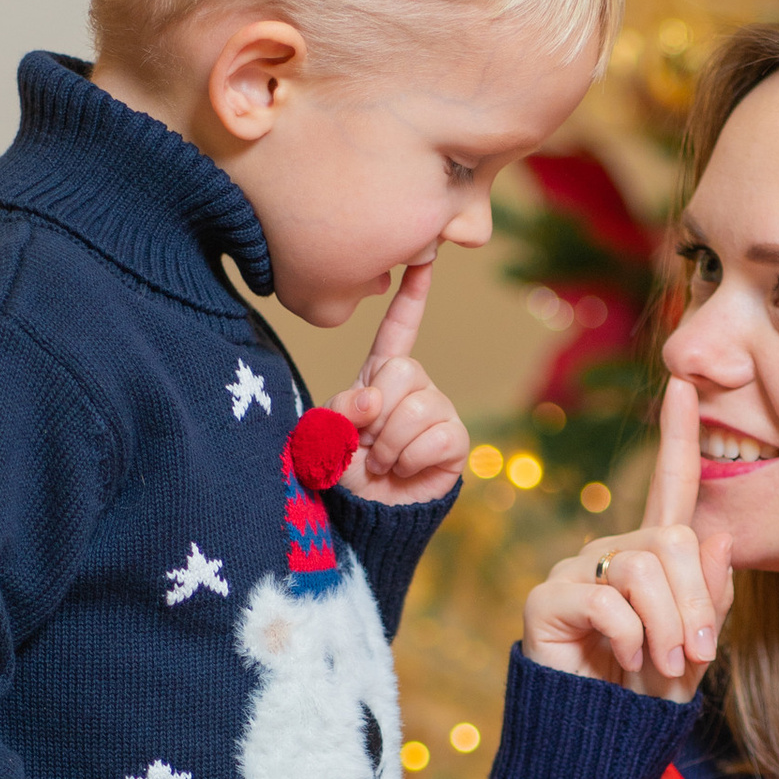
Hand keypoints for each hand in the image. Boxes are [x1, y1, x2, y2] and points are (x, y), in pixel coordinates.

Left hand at [346, 258, 466, 503]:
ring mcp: (437, 411)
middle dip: (377, 412)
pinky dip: (410, 458)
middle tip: (368, 442)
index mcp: (380, 376)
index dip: (411, 299)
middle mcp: (415, 387)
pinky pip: (437, 436)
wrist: (365, 516)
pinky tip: (404, 470)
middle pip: (404, 370)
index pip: (398, 331)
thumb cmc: (343, 472)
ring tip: (383, 461)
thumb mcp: (323, 436)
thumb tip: (373, 398)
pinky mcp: (455, 441)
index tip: (423, 262)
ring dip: (390, 443)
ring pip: (417, 406)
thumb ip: (337, 411)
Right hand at [521, 374, 732, 701]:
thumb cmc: (649, 696)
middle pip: (672, 539)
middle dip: (697, 604)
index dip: (676, 434)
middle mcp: (614, 551)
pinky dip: (629, 639)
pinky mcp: (547, 598)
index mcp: (654, 556)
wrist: (602, 746)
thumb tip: (717, 533)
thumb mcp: (699, 646)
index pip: (669, 485)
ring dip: (667, 626)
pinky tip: (622, 661)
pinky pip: (607, 599)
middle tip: (695, 656)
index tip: (684, 381)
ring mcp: (577, 571)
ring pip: (643, 567)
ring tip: (661, 666)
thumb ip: (713, 594)